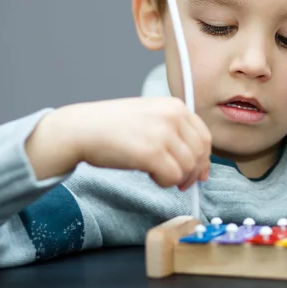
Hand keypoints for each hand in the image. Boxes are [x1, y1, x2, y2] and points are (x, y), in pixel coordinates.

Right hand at [26, 97, 211, 190]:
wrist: (82, 129)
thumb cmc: (112, 127)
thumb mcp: (150, 117)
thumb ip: (175, 132)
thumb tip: (198, 161)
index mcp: (175, 105)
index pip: (205, 136)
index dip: (203, 159)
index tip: (198, 172)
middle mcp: (172, 116)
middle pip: (199, 154)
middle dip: (192, 173)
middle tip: (178, 182)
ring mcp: (163, 133)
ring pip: (187, 167)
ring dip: (174, 178)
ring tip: (156, 173)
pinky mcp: (151, 152)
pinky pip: (173, 177)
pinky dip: (164, 182)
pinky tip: (150, 175)